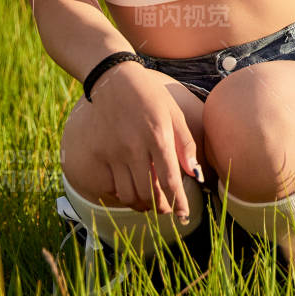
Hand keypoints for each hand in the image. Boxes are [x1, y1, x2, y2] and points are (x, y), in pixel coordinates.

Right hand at [88, 63, 203, 219]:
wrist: (112, 80)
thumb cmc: (148, 95)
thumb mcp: (174, 112)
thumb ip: (186, 143)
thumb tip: (195, 173)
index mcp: (158, 136)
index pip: (170, 180)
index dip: (179, 203)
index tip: (184, 215)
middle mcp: (135, 147)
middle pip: (149, 193)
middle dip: (161, 208)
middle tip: (168, 211)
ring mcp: (114, 152)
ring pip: (129, 194)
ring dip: (143, 205)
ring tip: (151, 204)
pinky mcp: (98, 154)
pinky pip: (111, 186)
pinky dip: (123, 195)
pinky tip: (132, 191)